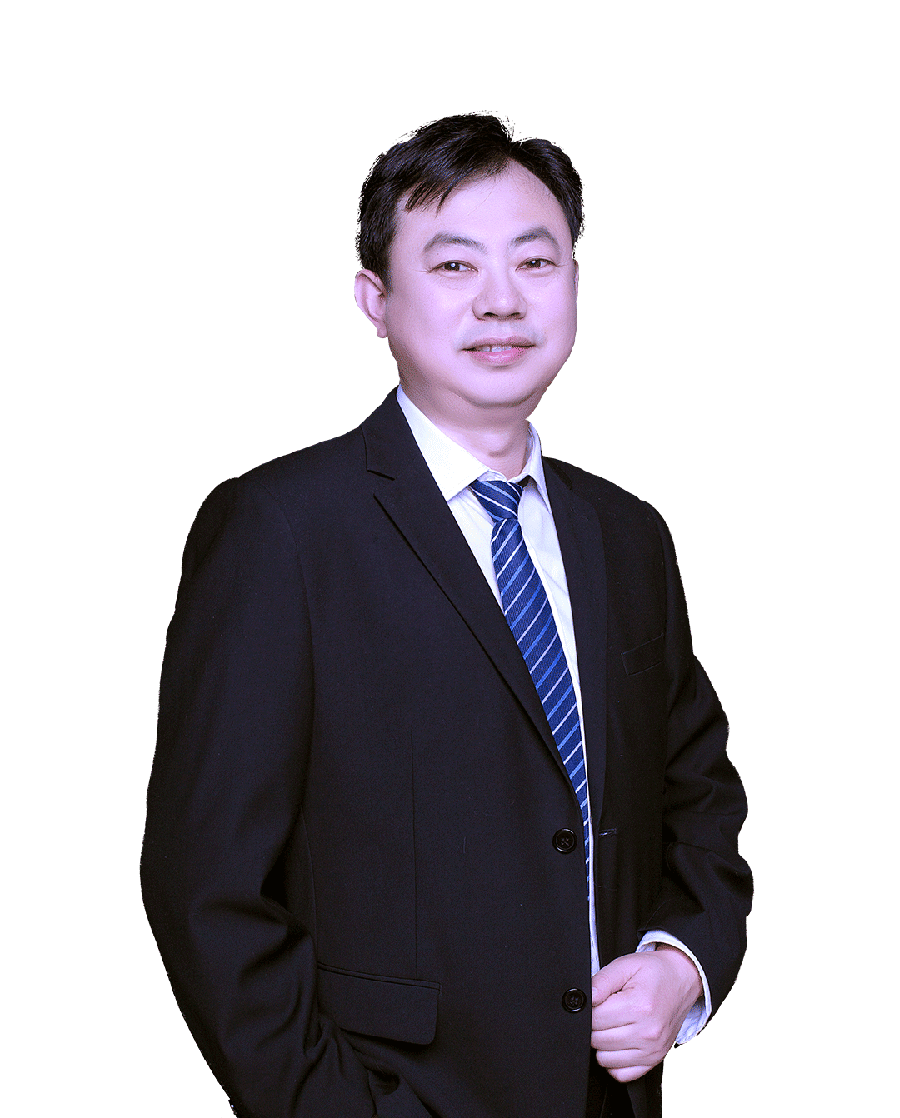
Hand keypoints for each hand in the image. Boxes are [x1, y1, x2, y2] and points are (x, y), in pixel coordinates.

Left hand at [590, 946, 701, 1081]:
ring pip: (605, 1059)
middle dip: (594, 1025)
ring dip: (603, 1044)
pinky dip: (615, 1061)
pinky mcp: (655, 1060)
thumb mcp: (625, 965)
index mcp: (638, 1007)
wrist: (681, 979)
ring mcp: (652, 1050)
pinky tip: (619, 1042)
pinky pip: (622, 1074)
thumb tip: (583, 998)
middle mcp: (647, 1033)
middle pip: (597, 1040)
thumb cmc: (654, 972)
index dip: (589, 1010)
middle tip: (605, 1011)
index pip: (594, 1020)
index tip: (597, 1002)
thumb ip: (601, 981)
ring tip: (613, 1025)